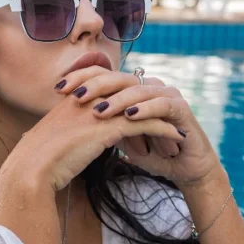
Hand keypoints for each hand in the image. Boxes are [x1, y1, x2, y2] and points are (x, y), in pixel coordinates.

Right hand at [0, 75, 185, 192]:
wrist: (30, 171)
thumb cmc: (37, 162)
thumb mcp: (52, 139)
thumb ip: (66, 133)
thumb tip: (70, 143)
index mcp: (73, 98)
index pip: (109, 87)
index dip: (128, 99)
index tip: (142, 112)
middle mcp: (86, 98)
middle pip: (128, 93)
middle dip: (148, 105)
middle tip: (165, 118)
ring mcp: (97, 110)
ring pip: (140, 106)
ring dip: (161, 118)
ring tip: (176, 130)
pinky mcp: (108, 127)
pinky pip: (145, 123)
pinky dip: (163, 129)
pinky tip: (176, 137)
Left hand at [57, 66, 221, 187]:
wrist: (184, 169)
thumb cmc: (152, 153)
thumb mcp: (120, 137)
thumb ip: (102, 124)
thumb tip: (68, 119)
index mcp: (132, 89)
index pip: (103, 75)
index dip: (81, 78)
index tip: (58, 89)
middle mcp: (149, 86)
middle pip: (118, 78)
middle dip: (95, 86)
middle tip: (76, 97)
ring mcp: (166, 94)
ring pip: (138, 90)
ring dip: (117, 100)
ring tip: (99, 111)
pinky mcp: (181, 108)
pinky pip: (161, 104)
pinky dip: (144, 109)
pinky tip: (129, 116)